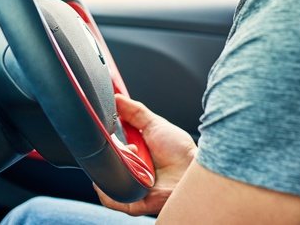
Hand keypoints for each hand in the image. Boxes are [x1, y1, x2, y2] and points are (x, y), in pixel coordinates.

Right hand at [96, 94, 196, 215]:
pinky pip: (112, 199)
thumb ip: (135, 112)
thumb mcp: (155, 125)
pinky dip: (109, 188)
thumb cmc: (181, 152)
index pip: (108, 149)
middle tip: (129, 144)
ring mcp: (130, 187)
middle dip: (111, 151)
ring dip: (115, 165)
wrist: (194, 170)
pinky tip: (121, 173)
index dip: (106, 138)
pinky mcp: (133, 202)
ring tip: (132, 156)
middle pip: (105, 163)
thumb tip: (117, 97)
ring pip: (107, 179)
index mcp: (132, 154)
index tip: (108, 127)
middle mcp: (129, 171)